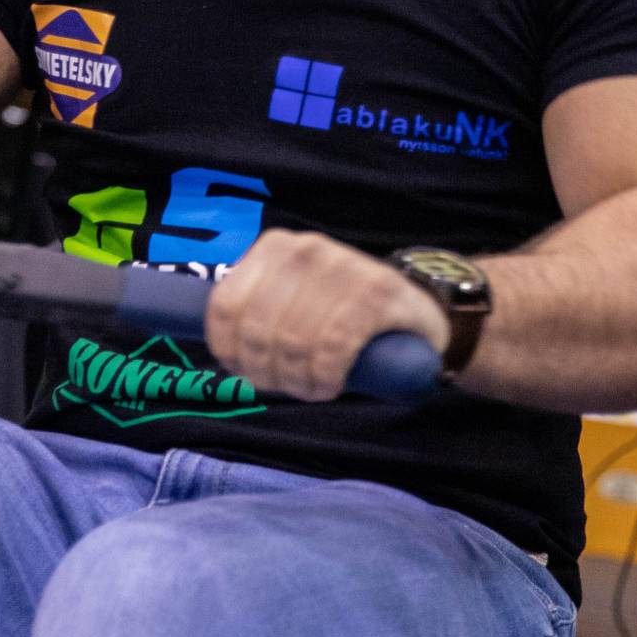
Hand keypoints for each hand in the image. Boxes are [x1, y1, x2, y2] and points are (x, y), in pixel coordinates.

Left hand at [204, 231, 448, 402]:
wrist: (414, 310)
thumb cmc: (342, 311)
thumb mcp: (293, 299)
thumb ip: (256, 314)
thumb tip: (222, 352)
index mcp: (275, 248)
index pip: (226, 306)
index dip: (228, 351)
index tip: (243, 373)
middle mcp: (305, 250)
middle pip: (258, 331)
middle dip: (265, 373)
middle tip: (284, 387)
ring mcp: (343, 267)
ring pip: (293, 343)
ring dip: (296, 381)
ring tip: (309, 389)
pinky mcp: (377, 293)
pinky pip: (332, 348)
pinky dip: (324, 377)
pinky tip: (330, 385)